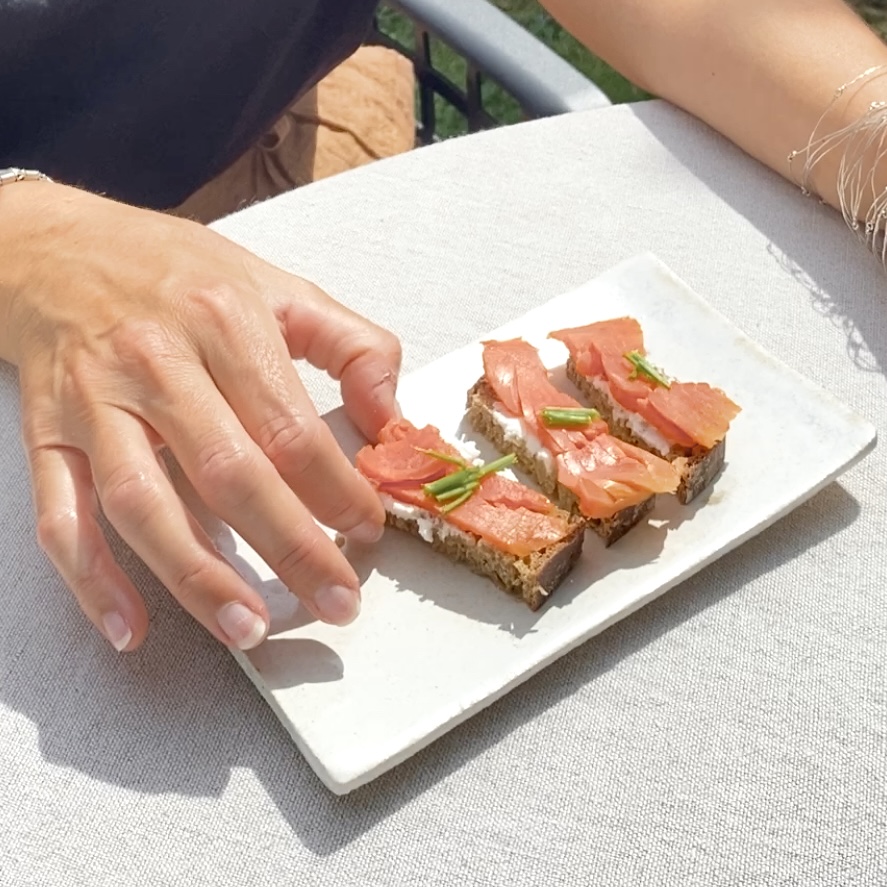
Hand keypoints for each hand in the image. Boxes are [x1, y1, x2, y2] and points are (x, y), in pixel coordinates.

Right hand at [0, 181, 400, 650]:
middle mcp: (158, 364)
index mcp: (226, 324)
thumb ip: (354, 347)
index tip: (367, 528)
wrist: (58, 249)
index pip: (291, 427)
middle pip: (228, 473)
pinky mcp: (49, 437)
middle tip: (336, 600)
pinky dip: (92, 581)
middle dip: (289, 548)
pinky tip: (132, 626)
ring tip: (248, 629)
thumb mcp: (281, 287)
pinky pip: (61, 519)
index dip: (337, 489)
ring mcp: (96, 405)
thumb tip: (392, 420)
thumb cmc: (177, 273)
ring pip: (143, 505)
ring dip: (197, 576)